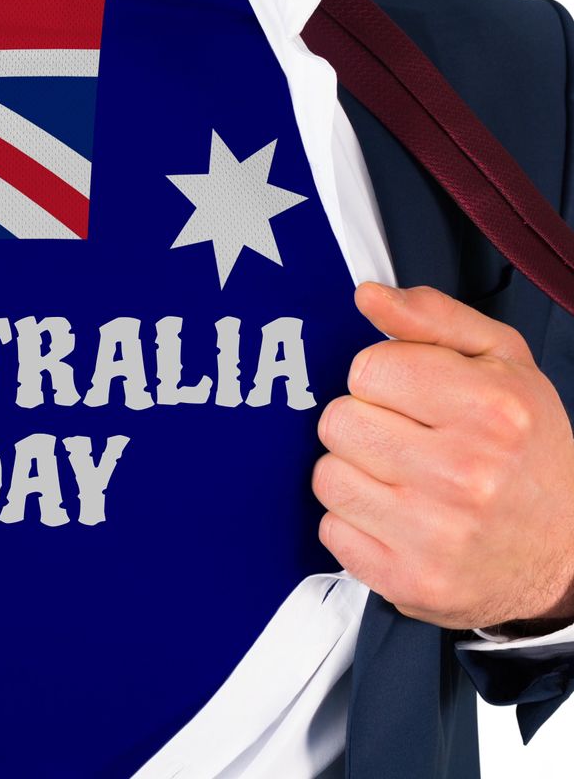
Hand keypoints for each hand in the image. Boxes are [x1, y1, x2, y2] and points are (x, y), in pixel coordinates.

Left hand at [312, 282, 573, 631]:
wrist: (564, 555)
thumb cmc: (527, 450)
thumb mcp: (501, 363)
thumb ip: (432, 317)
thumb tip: (367, 295)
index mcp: (490, 408)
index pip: (367, 368)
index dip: (383, 379)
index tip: (412, 397)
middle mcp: (464, 472)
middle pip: (338, 421)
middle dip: (365, 424)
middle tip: (407, 440)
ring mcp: (434, 534)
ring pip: (327, 476)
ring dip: (354, 474)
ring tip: (401, 480)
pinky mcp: (408, 580)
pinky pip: (331, 530)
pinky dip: (355, 524)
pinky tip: (397, 519)